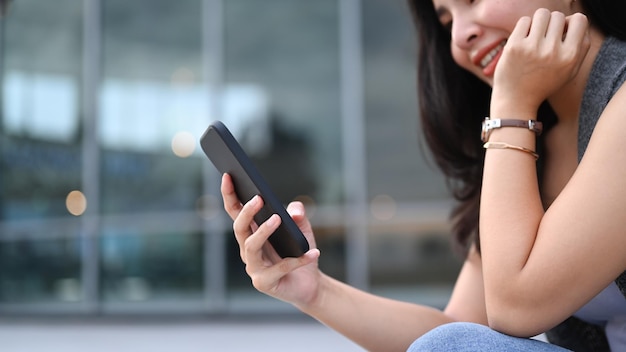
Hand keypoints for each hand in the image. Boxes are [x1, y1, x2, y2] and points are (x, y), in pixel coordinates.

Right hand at [220, 173, 321, 305]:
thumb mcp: (302, 229)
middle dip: (247, 212)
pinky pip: (279, 268)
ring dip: (263, 231)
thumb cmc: (300, 252)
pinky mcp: (264, 283)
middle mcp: (248, 250)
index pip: (235, 212)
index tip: (228, 175)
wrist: (310, 284)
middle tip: (259, 198)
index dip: (230, 194)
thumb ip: (298, 215)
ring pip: (251, 246)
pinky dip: (298, 260)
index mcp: (251, 233)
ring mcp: (254, 268)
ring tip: (278, 219)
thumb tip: (294, 210)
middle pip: (239, 228)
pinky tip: (313, 253)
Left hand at [491, 9, 589, 115]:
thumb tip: (575, 20)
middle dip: (552, 24)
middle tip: (544, 38)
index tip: (561, 33)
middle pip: (558, 16)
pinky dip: (524, 27)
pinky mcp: (514, 46)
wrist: (516, 101)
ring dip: (538, 22)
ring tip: (535, 36)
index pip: (579, 19)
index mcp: (570, 56)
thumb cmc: (544, 84)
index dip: (570, 22)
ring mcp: (532, 48)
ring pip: (542, 14)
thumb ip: (581, 45)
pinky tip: (523, 40)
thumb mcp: (570, 71)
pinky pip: (524, 21)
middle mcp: (552, 51)